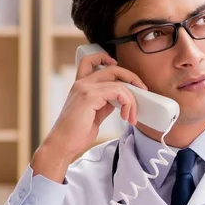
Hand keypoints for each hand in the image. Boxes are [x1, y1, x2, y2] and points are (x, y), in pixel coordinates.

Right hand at [32, 51, 147, 182]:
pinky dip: (128, 103)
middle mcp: (82, 83)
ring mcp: (85, 88)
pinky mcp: (90, 96)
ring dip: (132, 100)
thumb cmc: (76, 133)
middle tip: (142, 91)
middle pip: (112, 68)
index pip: (91, 61)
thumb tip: (120, 99)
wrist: (62, 145)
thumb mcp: (94, 114)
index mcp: (81, 85)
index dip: (107, 59)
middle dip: (132, 78)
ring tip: (131, 116)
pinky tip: (126, 116)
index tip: (123, 73)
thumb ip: (105, 103)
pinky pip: (118, 91)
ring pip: (119, 82)